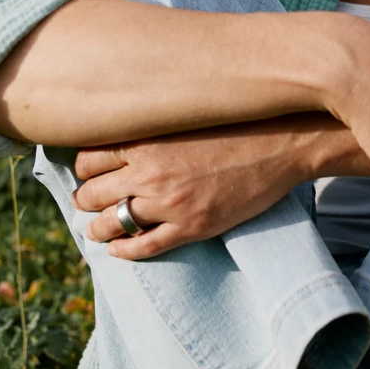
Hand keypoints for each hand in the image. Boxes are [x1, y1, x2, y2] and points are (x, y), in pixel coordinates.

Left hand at [74, 115, 358, 258]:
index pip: (88, 159)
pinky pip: (143, 246)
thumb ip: (153, 126)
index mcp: (145, 141)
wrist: (283, 144)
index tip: (92, 174)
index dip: (86, 170)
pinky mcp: (192, 226)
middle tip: (92, 201)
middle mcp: (149, 173)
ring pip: (110, 223)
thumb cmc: (238, 124)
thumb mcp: (187, 117)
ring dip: (98, 228)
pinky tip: (118, 249)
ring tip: (99, 229)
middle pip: (91, 193)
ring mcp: (169, 203)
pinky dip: (123, 251)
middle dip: (88, 199)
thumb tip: (126, 134)